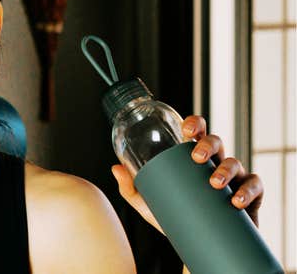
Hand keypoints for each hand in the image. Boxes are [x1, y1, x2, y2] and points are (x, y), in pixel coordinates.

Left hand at [111, 115, 263, 232]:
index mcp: (192, 158)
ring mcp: (233, 178)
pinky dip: (248, 191)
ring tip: (213, 183)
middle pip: (216, 142)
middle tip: (196, 157)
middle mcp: (214, 162)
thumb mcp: (150, 204)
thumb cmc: (175, 217)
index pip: (196, 132)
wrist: (197, 247)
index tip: (186, 128)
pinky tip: (236, 201)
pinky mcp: (250, 196)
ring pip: (235, 162)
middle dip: (208, 145)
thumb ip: (132, 188)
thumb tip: (115, 168)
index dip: (194, 124)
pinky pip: (255, 186)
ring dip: (226, 169)